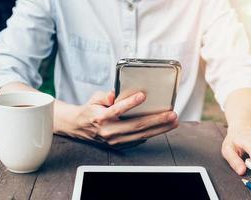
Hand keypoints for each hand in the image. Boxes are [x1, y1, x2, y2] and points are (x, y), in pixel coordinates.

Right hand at [62, 91, 178, 146]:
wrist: (79, 128)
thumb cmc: (89, 111)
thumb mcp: (94, 99)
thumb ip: (105, 96)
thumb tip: (116, 94)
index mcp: (100, 117)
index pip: (116, 110)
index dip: (130, 103)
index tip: (142, 96)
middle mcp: (108, 131)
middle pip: (135, 126)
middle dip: (156, 120)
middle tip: (171, 114)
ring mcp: (114, 140)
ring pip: (140, 135)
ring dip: (159, 129)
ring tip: (172, 122)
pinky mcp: (118, 145)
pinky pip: (137, 141)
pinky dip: (150, 134)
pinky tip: (161, 129)